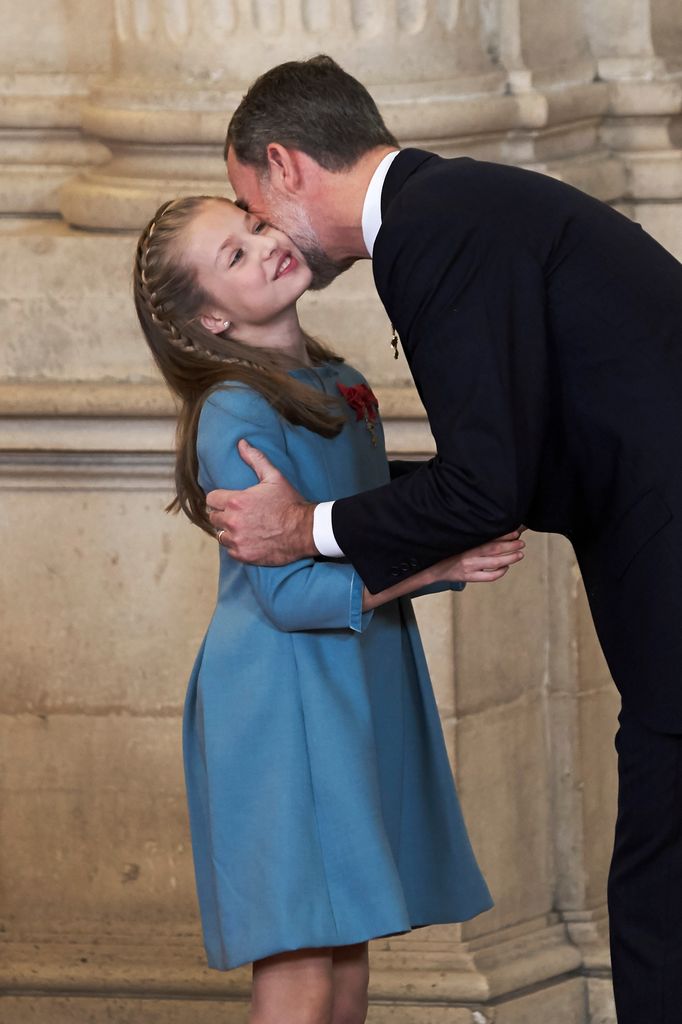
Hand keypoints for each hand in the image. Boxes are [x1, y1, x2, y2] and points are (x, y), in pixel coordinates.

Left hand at [206, 440, 315, 564]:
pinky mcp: (244, 555)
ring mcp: (237, 540)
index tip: (228, 500)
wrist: (305, 530)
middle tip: (238, 514)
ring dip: (228, 531)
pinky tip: (249, 539)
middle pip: (213, 517)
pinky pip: (230, 550)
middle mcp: (233, 522)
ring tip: (243, 527)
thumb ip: (255, 459)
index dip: (219, 499)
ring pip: (220, 535)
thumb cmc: (290, 503)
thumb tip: (241, 443)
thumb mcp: (274, 477)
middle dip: (223, 514)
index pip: (211, 499)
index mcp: (236, 501)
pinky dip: (237, 546)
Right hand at [431, 531, 524, 583]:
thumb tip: (493, 533)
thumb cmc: (446, 553)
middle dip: (511, 545)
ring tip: (520, 554)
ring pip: (495, 563)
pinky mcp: (469, 577)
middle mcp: (468, 555)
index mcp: (466, 544)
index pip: (489, 538)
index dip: (504, 535)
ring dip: (510, 558)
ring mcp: (470, 567)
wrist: (432, 568)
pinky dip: (500, 572)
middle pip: (495, 549)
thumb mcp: (458, 542)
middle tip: (521, 543)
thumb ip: (474, 539)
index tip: (515, 532)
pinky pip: (489, 576)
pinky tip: (506, 567)